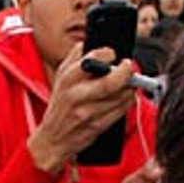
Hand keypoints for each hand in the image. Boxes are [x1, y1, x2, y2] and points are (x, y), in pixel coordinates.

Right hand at [27, 45, 136, 172]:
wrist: (53, 140)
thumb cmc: (59, 107)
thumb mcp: (60, 78)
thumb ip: (73, 58)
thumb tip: (89, 43)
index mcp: (67, 80)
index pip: (91, 61)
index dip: (107, 54)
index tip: (112, 54)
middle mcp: (77, 96)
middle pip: (109, 82)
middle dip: (125, 72)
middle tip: (129, 66)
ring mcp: (89, 113)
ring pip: (120, 97)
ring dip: (130, 87)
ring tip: (128, 81)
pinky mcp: (99, 125)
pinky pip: (121, 110)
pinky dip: (128, 101)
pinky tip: (125, 96)